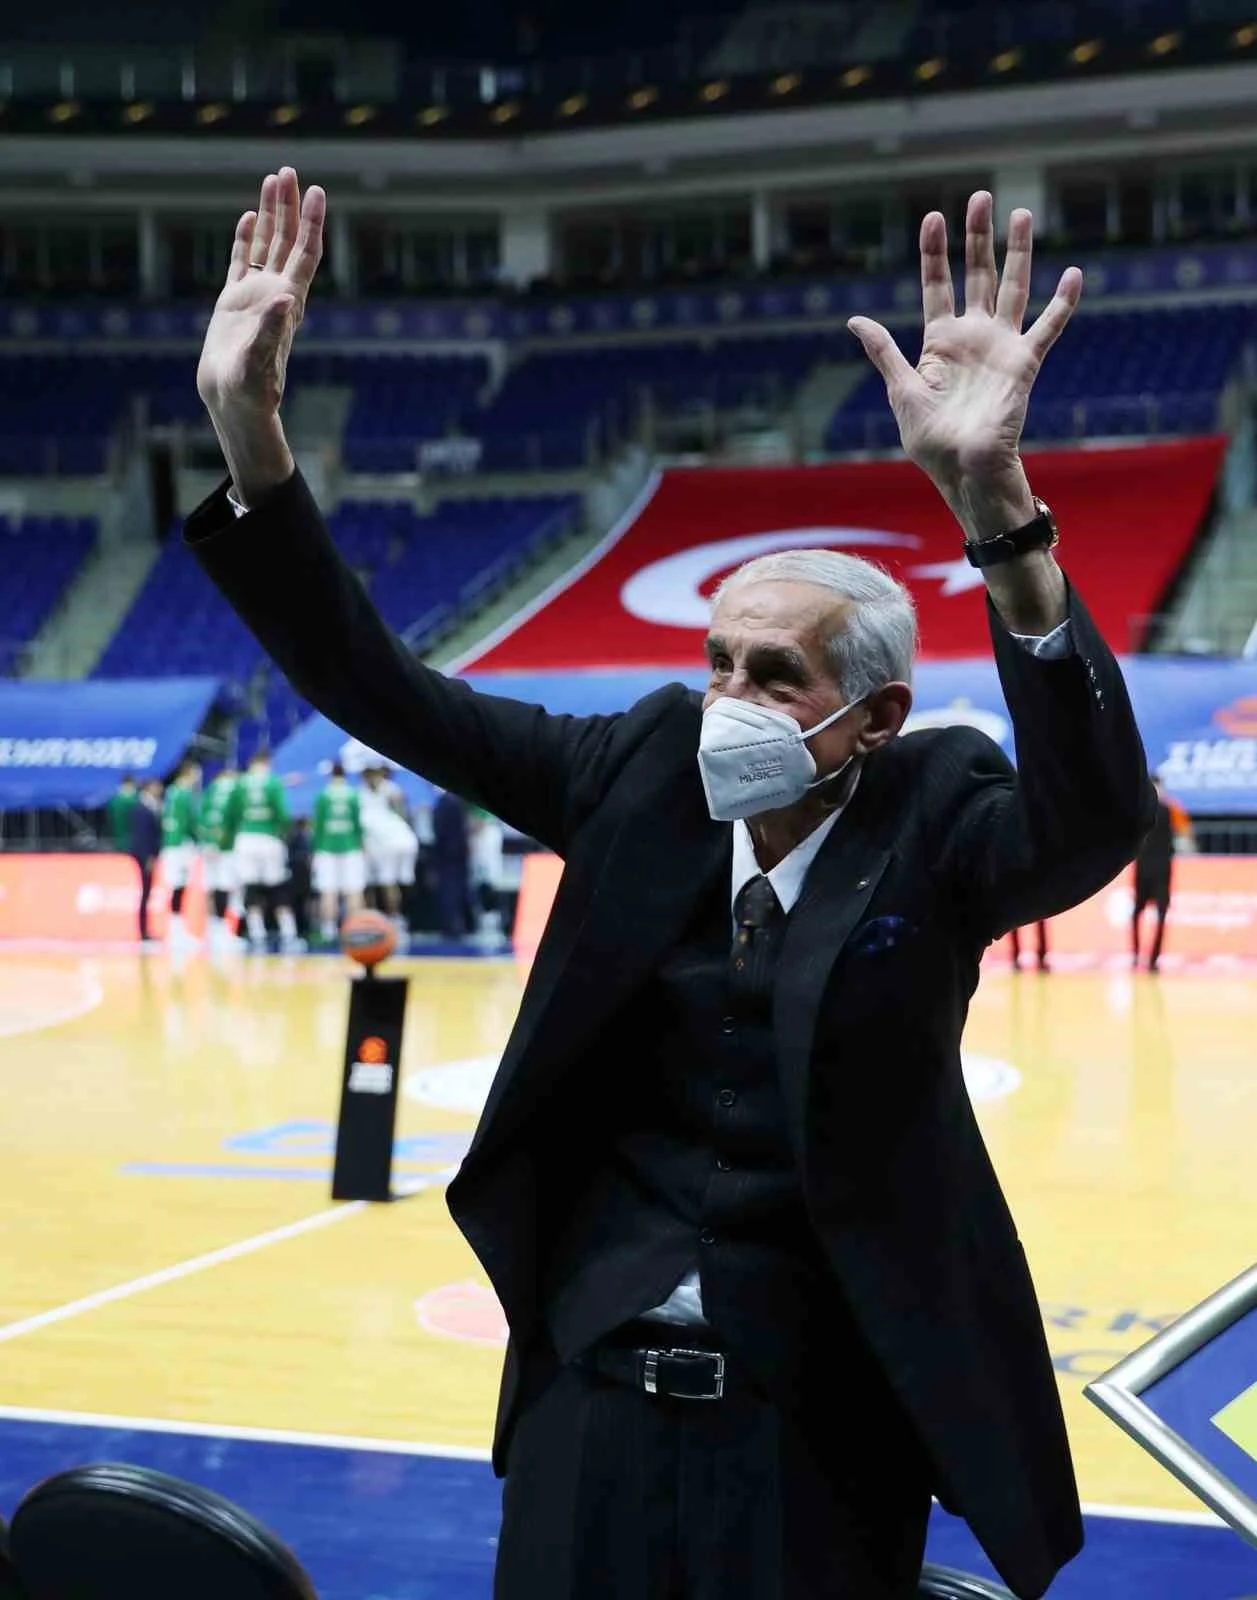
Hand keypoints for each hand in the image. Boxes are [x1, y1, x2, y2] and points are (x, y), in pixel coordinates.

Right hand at [196, 167, 324, 422]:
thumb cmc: (251, 390)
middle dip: (290, 207)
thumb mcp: (262, 362)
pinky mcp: (233, 304)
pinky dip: (245, 238)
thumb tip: (286, 298)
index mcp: (287, 303)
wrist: (233, 404)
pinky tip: (248, 217)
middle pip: (287, 241)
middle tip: (289, 171)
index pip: (305, 254)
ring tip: (273, 179)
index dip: (312, 222)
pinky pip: (241, 262)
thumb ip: (273, 330)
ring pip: (266, 245)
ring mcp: (255, 296)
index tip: (318, 191)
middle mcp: (275, 294)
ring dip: (270, 214)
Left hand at [848, 192, 1080, 535]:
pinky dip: (1063, 302)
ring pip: (1011, 287)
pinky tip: (1075, 273)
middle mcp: (972, 337)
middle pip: (976, 274)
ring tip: (1021, 213)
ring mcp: (1000, 346)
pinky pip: (1048, 327)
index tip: (933, 217)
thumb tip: (854, 319)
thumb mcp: (900, 389)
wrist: (963, 469)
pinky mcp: (1024, 363)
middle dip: (977, 237)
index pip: (936, 284)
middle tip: (980, 197)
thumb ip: (884, 350)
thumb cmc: (930, 439)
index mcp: (938, 342)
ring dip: (1017, 252)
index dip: (934, 252)